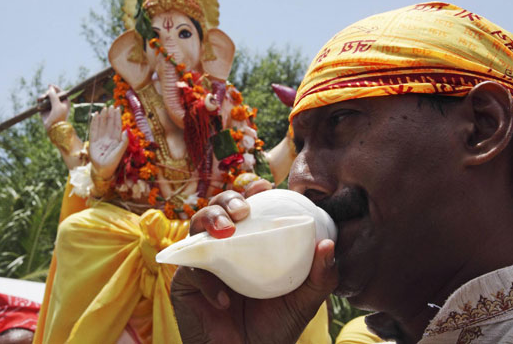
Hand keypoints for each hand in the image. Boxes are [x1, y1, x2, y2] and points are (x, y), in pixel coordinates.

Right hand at [39, 85, 69, 130]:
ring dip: (42, 97)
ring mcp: (51, 106)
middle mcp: (58, 102)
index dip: (55, 87)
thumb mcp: (57, 105)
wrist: (54, 128)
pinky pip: (41, 102)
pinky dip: (40, 101)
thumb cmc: (59, 117)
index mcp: (65, 101)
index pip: (60, 91)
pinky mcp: (45, 109)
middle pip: (51, 93)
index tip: (49, 85)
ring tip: (40, 99)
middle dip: (47, 93)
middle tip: (44, 97)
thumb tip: (50, 87)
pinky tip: (39, 102)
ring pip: (45, 97)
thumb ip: (53, 95)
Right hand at [89, 106, 127, 178]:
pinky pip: (94, 129)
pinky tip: (95, 115)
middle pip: (109, 124)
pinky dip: (94, 122)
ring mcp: (100, 139)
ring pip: (102, 125)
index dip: (117, 117)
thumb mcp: (120, 152)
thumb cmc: (113, 163)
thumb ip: (124, 142)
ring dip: (103, 117)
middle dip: (110, 115)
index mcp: (116, 140)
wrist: (102, 170)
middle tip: (110, 106)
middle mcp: (108, 138)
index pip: (117, 126)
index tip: (117, 109)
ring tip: (103, 108)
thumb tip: (127, 130)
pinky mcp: (93, 141)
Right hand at [170, 184, 338, 343]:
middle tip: (242, 210)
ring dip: (210, 221)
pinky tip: (224, 299)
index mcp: (249, 245)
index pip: (245, 210)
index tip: (264, 184)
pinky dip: (207, 282)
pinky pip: (191, 271)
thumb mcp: (303, 301)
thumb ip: (320, 276)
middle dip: (226, 200)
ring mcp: (203, 264)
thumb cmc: (274, 328)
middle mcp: (224, 249)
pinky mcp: (185, 284)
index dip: (250, 191)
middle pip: (217, 209)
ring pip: (196, 229)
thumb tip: (328, 244)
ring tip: (227, 231)